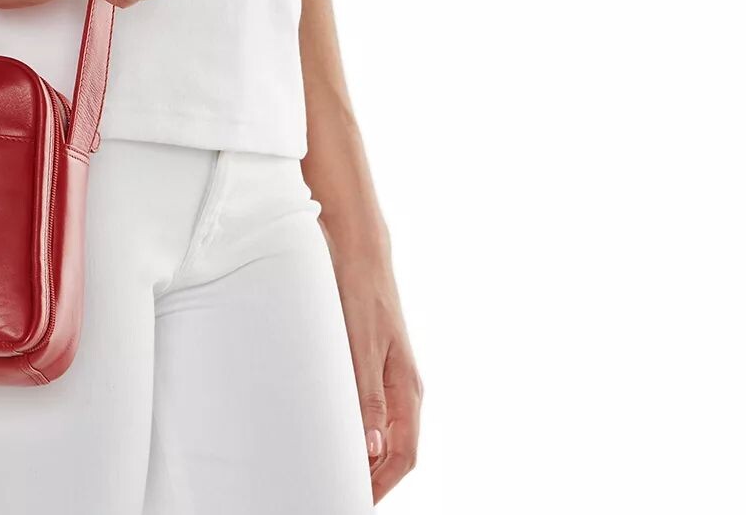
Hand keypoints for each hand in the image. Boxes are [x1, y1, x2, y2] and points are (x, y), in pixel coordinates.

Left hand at [334, 259, 421, 501]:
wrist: (361, 255)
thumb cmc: (362, 295)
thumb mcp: (361, 346)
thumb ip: (367, 396)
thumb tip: (372, 447)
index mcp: (407, 389)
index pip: (403, 456)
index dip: (382, 484)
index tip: (356, 499)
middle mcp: (405, 389)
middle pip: (397, 451)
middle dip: (374, 477)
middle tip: (341, 490)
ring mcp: (393, 378)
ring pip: (388, 433)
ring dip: (368, 456)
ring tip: (338, 470)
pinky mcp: (378, 365)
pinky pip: (377, 412)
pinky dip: (363, 431)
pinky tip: (341, 433)